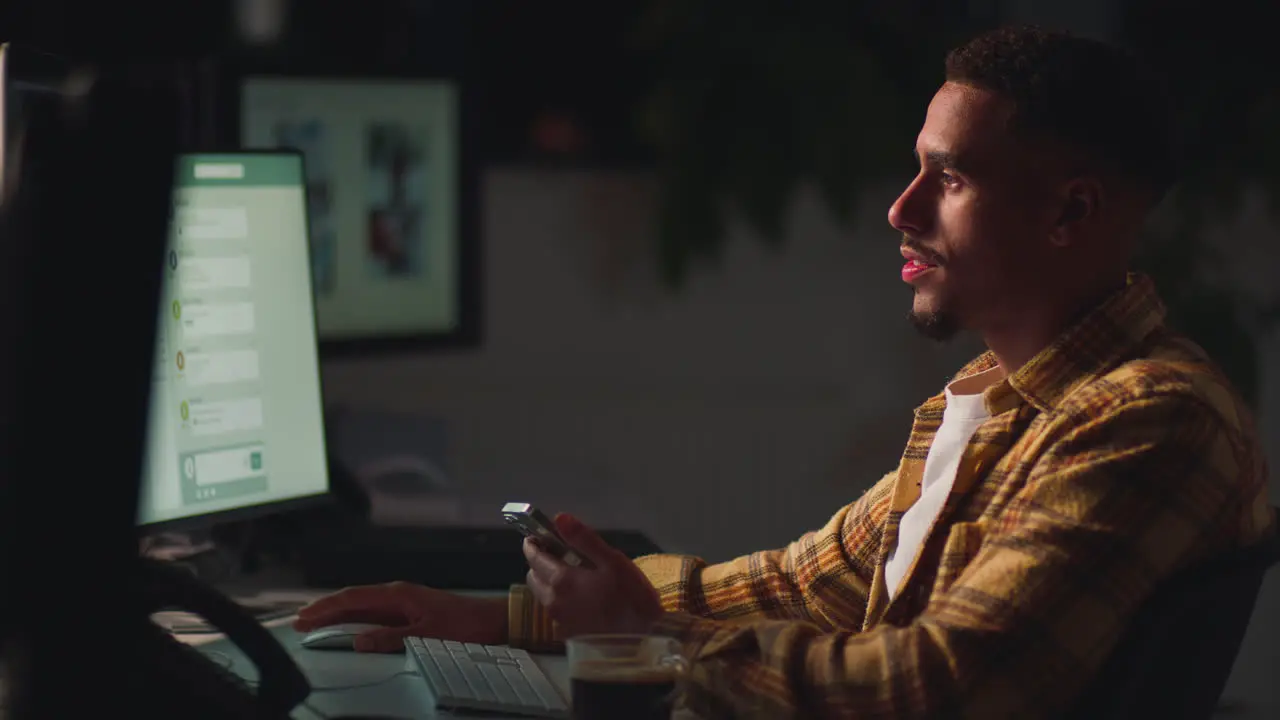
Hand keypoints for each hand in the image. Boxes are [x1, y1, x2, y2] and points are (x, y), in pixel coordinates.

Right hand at [292, 582, 506, 652]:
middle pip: (353, 601)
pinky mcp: (409, 612)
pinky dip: (355, 620)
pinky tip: (346, 628)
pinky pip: (374, 614)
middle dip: (325, 610)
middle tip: (299, 622)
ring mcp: (402, 603)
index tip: (304, 616)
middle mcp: (397, 595)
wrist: (491, 621)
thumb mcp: (426, 635)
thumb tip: (357, 641)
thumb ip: (391, 639)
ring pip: (362, 608)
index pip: (352, 598)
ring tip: (314, 624)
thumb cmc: (463, 625)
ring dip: (338, 615)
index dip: (326, 607)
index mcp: (398, 594)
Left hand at [523, 513, 662, 637]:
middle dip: (538, 563)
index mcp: (562, 580)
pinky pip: (555, 611)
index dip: (533, 545)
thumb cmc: (632, 598)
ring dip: (548, 582)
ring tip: (570, 576)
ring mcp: (559, 621)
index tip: (536, 537)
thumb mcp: (613, 561)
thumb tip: (560, 518)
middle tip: (556, 554)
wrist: (642, 641)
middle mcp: (553, 601)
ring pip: (542, 596)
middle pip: (533, 578)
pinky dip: (559, 600)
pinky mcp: (568, 634)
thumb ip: (584, 539)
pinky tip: (579, 599)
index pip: (535, 558)